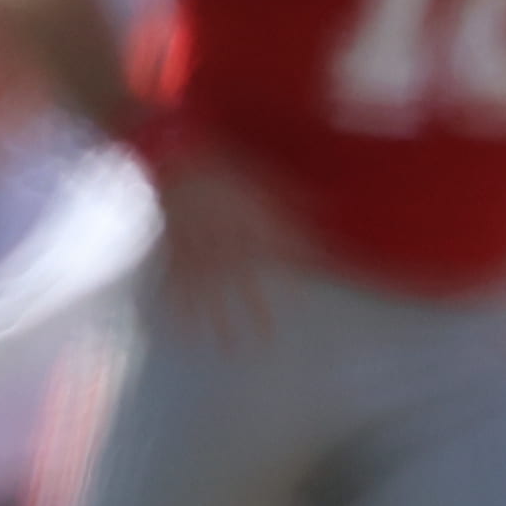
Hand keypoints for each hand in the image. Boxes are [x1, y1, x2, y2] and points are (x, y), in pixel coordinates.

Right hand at [147, 151, 296, 342]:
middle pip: (247, 288)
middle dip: (258, 315)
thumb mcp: (263, 181)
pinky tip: (181, 326)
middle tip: (268, 343)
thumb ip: (294, 200)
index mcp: (254, 230)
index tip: (309, 301)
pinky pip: (176, 284)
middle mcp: (229, 249)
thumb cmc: (223, 169)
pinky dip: (177, 306)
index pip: (284, 258)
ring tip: (225, 347)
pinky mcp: (175, 251)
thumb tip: (330, 208)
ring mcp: (200, 253)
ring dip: (218, 322)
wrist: (175, 158)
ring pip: (211, 295)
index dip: (298, 276)